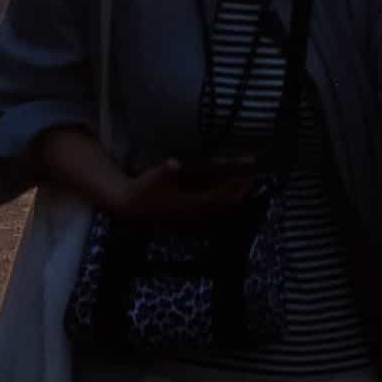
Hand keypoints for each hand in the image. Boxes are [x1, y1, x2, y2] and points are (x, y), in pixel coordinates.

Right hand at [114, 157, 260, 223]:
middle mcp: (193, 214)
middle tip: (252, 178)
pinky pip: (210, 212)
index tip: (247, 176)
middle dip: (239, 193)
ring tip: (244, 185)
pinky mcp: (186, 217)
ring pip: (218, 211)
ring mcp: (190, 218)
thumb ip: (165, 171)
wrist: (129, 207)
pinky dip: (221, 203)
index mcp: (188, 205)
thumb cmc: (143, 189)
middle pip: (223, 206)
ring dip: (232, 198)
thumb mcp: (153, 177)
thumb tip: (173, 163)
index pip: (218, 197)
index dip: (234, 187)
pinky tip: (224, 194)